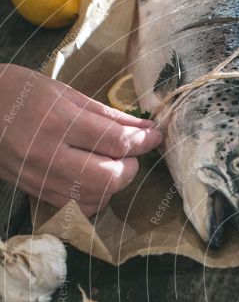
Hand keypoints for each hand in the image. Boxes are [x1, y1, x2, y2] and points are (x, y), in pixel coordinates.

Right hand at [0, 65, 160, 215]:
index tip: (155, 136)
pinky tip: (94, 181)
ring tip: (110, 164)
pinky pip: (79, 208)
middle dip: (130, 167)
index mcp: (58, 121)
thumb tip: (144, 128)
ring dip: (114, 184)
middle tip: (128, 154)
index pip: (115, 141)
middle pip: (109, 177)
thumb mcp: (65, 93)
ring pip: (97, 198)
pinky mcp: (38, 194)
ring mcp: (42, 178)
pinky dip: (96, 198)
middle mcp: (49, 154)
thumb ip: (107, 114)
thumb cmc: (21, 93)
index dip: (143, 141)